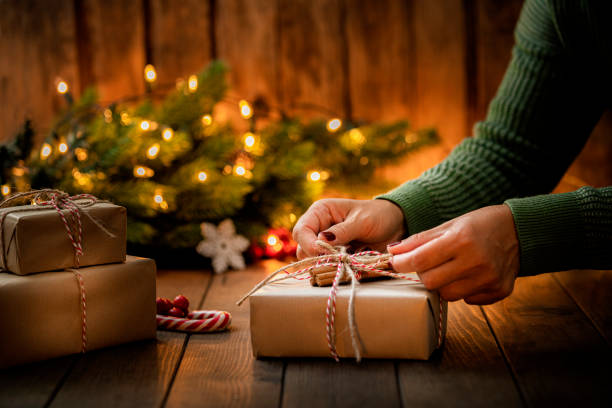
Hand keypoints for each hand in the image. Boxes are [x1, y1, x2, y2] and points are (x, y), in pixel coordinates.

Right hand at [293, 198, 405, 258]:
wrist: (395, 224)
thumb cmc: (378, 215)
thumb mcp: (361, 221)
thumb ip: (342, 231)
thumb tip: (320, 240)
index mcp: (320, 212)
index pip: (302, 230)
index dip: (308, 244)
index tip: (323, 254)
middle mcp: (319, 227)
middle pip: (303, 248)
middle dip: (317, 257)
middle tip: (338, 259)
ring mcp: (326, 243)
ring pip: (313, 260)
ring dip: (327, 264)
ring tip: (346, 260)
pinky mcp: (334, 255)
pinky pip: (326, 266)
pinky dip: (335, 269)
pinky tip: (349, 264)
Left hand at [388, 204, 519, 304]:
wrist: (519, 231)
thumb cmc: (479, 225)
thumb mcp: (450, 225)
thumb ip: (420, 240)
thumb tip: (393, 252)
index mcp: (461, 240)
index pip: (421, 260)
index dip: (402, 263)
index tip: (395, 262)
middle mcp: (476, 261)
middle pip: (431, 282)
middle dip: (423, 274)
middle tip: (428, 264)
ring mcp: (489, 279)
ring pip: (448, 295)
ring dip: (442, 284)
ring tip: (451, 269)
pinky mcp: (499, 291)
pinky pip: (468, 300)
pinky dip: (463, 290)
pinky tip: (470, 275)